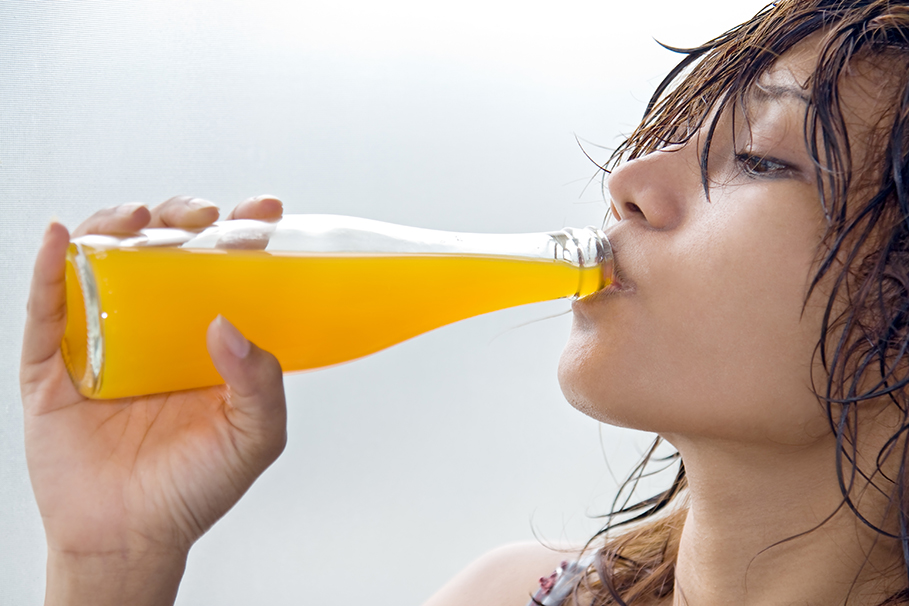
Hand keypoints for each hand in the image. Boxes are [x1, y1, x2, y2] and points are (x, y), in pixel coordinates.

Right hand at [21, 196, 286, 605]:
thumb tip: (229, 325)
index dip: (241, 233)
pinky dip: (50, 268)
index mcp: (205, 339)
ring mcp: (100, 342)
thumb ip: (262, 384)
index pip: (224, 270)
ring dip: (117, 227)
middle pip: (163, 252)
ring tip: (141, 217)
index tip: (265, 212)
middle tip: (206, 216)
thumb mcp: (253, 436)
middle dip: (183, 219)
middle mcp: (153, 329)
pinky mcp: (52, 364)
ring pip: (103, 264)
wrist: (132, 536)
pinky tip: (63, 239)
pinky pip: (45, 309)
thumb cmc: (195, 486)